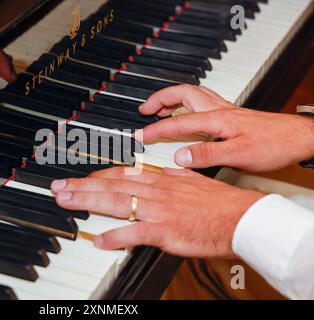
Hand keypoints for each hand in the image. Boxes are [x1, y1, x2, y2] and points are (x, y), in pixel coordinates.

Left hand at [51, 167, 263, 257]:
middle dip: (81, 186)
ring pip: (116, 202)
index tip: (80, 179)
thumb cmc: (219, 202)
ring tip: (66, 202)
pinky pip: (136, 233)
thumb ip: (168, 179)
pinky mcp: (166, 231)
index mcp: (161, 180)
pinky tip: (99, 240)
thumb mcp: (190, 182)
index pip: (122, 174)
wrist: (241, 217)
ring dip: (88, 202)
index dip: (97, 176)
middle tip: (58, 187)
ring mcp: (159, 210)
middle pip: (111, 185)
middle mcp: (155, 191)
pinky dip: (116, 237)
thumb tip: (153, 175)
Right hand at [139, 85, 313, 171]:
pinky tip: (188, 113)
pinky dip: (187, 103)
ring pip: (193, 94)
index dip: (156, 129)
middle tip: (145, 109)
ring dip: (173, 97)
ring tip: (159, 107)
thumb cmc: (274, 145)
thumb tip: (181, 156)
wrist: (298, 138)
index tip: (140, 135)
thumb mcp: (239, 155)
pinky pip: (203, 102)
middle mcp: (219, 110)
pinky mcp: (232, 115)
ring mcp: (226, 110)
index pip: (178, 122)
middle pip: (183, 94)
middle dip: (160, 99)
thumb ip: (208, 155)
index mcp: (217, 119)